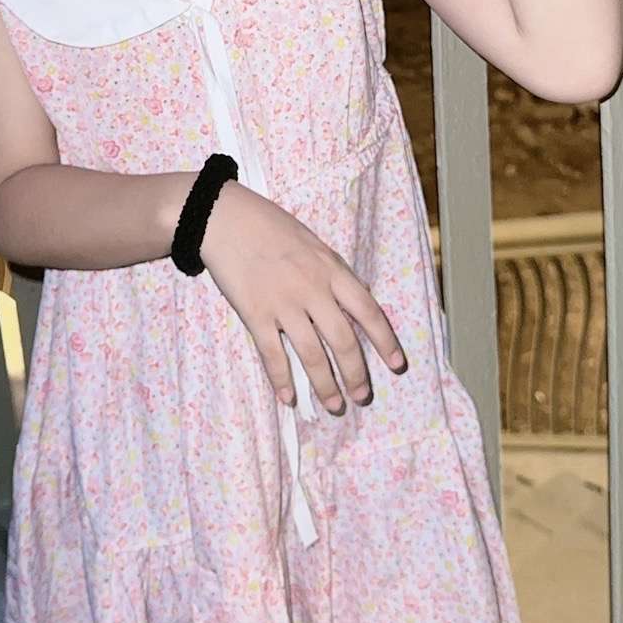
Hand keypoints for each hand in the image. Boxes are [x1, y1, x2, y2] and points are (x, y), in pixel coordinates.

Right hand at [199, 181, 405, 413]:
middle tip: (361, 396)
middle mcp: (312, 289)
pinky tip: (288, 397)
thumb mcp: (313, 243)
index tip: (396, 365)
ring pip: (312, 354)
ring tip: (333, 405)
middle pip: (343, 340)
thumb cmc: (269, 226)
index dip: (385, 341)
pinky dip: (282, 379)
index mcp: (331, 270)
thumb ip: (334, 272)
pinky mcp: (255, 313)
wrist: (225, 217)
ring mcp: (283, 303)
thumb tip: (358, 297)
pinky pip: (273, 354)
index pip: (368, 311)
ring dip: (325, 385)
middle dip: (356, 374)